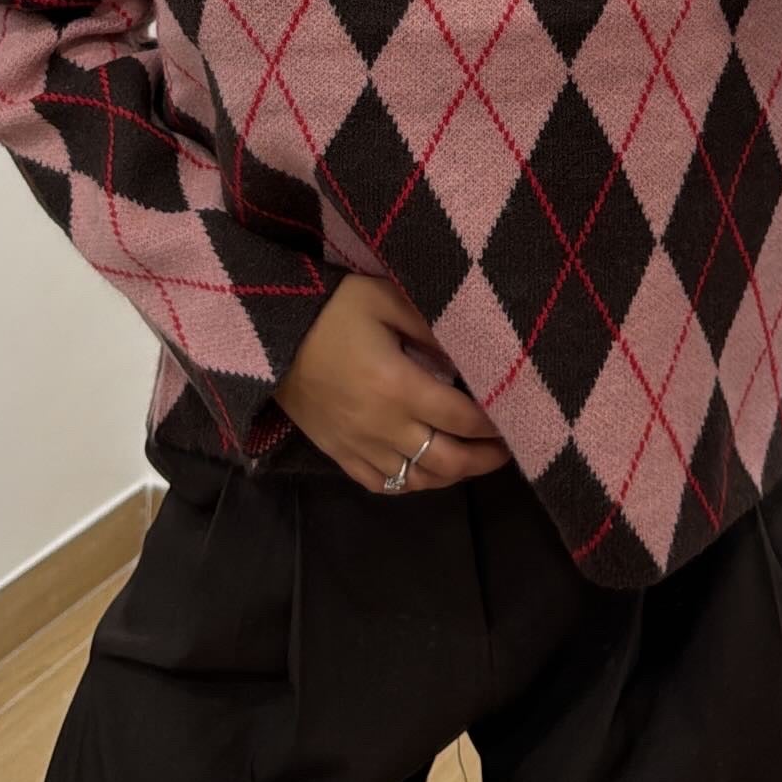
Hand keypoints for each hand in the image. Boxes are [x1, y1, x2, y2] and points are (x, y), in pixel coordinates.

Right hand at [274, 273, 513, 492]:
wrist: (268, 336)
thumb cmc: (330, 310)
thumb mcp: (383, 297)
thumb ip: (428, 325)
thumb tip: (466, 353)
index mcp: (398, 386)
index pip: (461, 416)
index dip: (493, 422)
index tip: (514, 415)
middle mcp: (383, 426)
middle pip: (446, 460)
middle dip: (484, 459)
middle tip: (506, 449)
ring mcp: (359, 446)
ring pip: (418, 479)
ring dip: (453, 476)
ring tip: (474, 461)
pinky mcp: (339, 454)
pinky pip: (382, 484)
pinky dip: (411, 484)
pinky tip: (426, 472)